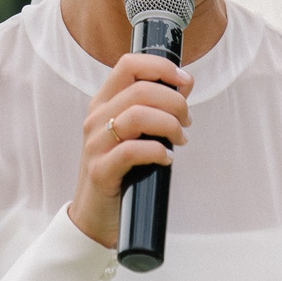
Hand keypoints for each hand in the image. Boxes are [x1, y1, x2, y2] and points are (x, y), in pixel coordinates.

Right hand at [68, 51, 193, 247]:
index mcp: (104, 103)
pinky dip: (158, 152)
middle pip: (140, 90)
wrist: (95, 215)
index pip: (128, 65)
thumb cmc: (122, 171)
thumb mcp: (136, 133)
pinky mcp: (100, 171)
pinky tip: (166, 159)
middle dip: (175, 102)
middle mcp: (95, 119)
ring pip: (137, 116)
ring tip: (180, 140)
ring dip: (169, 125)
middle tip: (186, 121)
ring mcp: (95, 144)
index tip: (184, 82)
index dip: (160, 67)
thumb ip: (155, 107)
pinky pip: (132, 151)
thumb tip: (183, 84)